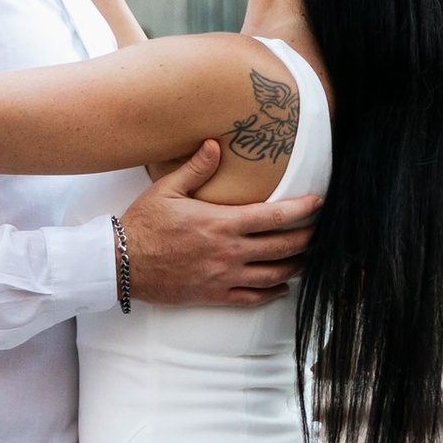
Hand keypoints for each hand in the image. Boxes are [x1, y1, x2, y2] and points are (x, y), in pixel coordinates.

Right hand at [121, 138, 316, 307]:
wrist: (122, 263)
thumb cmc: (143, 224)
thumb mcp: (168, 189)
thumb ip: (197, 167)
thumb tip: (215, 144)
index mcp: (222, 222)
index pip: (275, 215)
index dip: (302, 209)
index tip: (318, 203)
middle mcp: (230, 251)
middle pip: (283, 246)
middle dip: (308, 238)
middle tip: (320, 231)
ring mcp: (225, 276)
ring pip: (274, 274)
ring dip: (295, 265)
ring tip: (306, 258)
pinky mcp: (215, 295)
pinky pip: (253, 297)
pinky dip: (273, 293)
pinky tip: (282, 286)